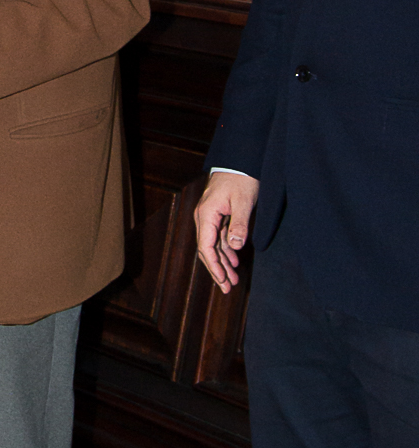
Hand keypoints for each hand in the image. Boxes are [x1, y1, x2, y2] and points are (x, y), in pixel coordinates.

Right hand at [194, 170, 259, 291]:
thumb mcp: (243, 201)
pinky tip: (233, 260)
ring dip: (222, 262)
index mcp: (207, 214)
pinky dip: (225, 250)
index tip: (223, 280)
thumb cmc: (241, 178)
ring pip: (213, 245)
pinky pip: (218, 237)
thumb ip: (239, 224)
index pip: (205, 246)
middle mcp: (204, 217)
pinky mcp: (217, 215)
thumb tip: (234, 247)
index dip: (214, 265)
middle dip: (217, 269)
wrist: (239, 159)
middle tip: (228, 288)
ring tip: (233, 279)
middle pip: (206, 249)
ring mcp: (209, 216)